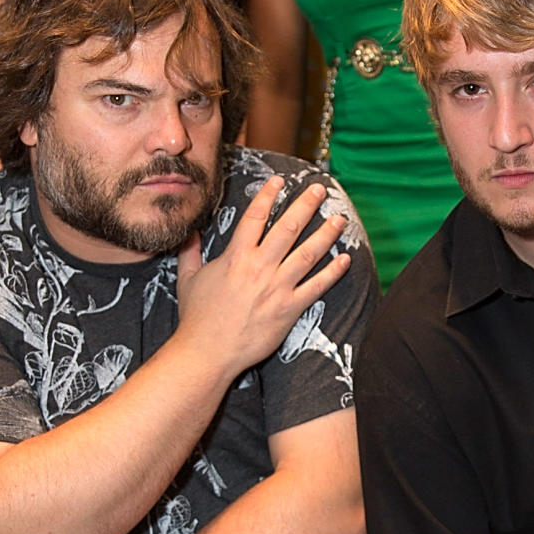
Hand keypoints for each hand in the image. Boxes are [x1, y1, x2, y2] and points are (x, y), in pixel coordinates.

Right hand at [176, 174, 349, 373]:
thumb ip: (190, 253)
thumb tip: (191, 233)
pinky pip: (316, 287)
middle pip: (288, 227)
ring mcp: (276, 288)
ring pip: (308, 253)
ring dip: (326, 234)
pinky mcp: (289, 309)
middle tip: (320, 190)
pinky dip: (333, 272)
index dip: (268, 195)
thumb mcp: (188, 280)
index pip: (255, 216)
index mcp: (236, 257)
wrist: (208, 352)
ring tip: (340, 219)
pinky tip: (345, 259)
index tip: (279, 180)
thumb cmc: (197, 318)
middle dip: (306, 205)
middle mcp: (259, 267)